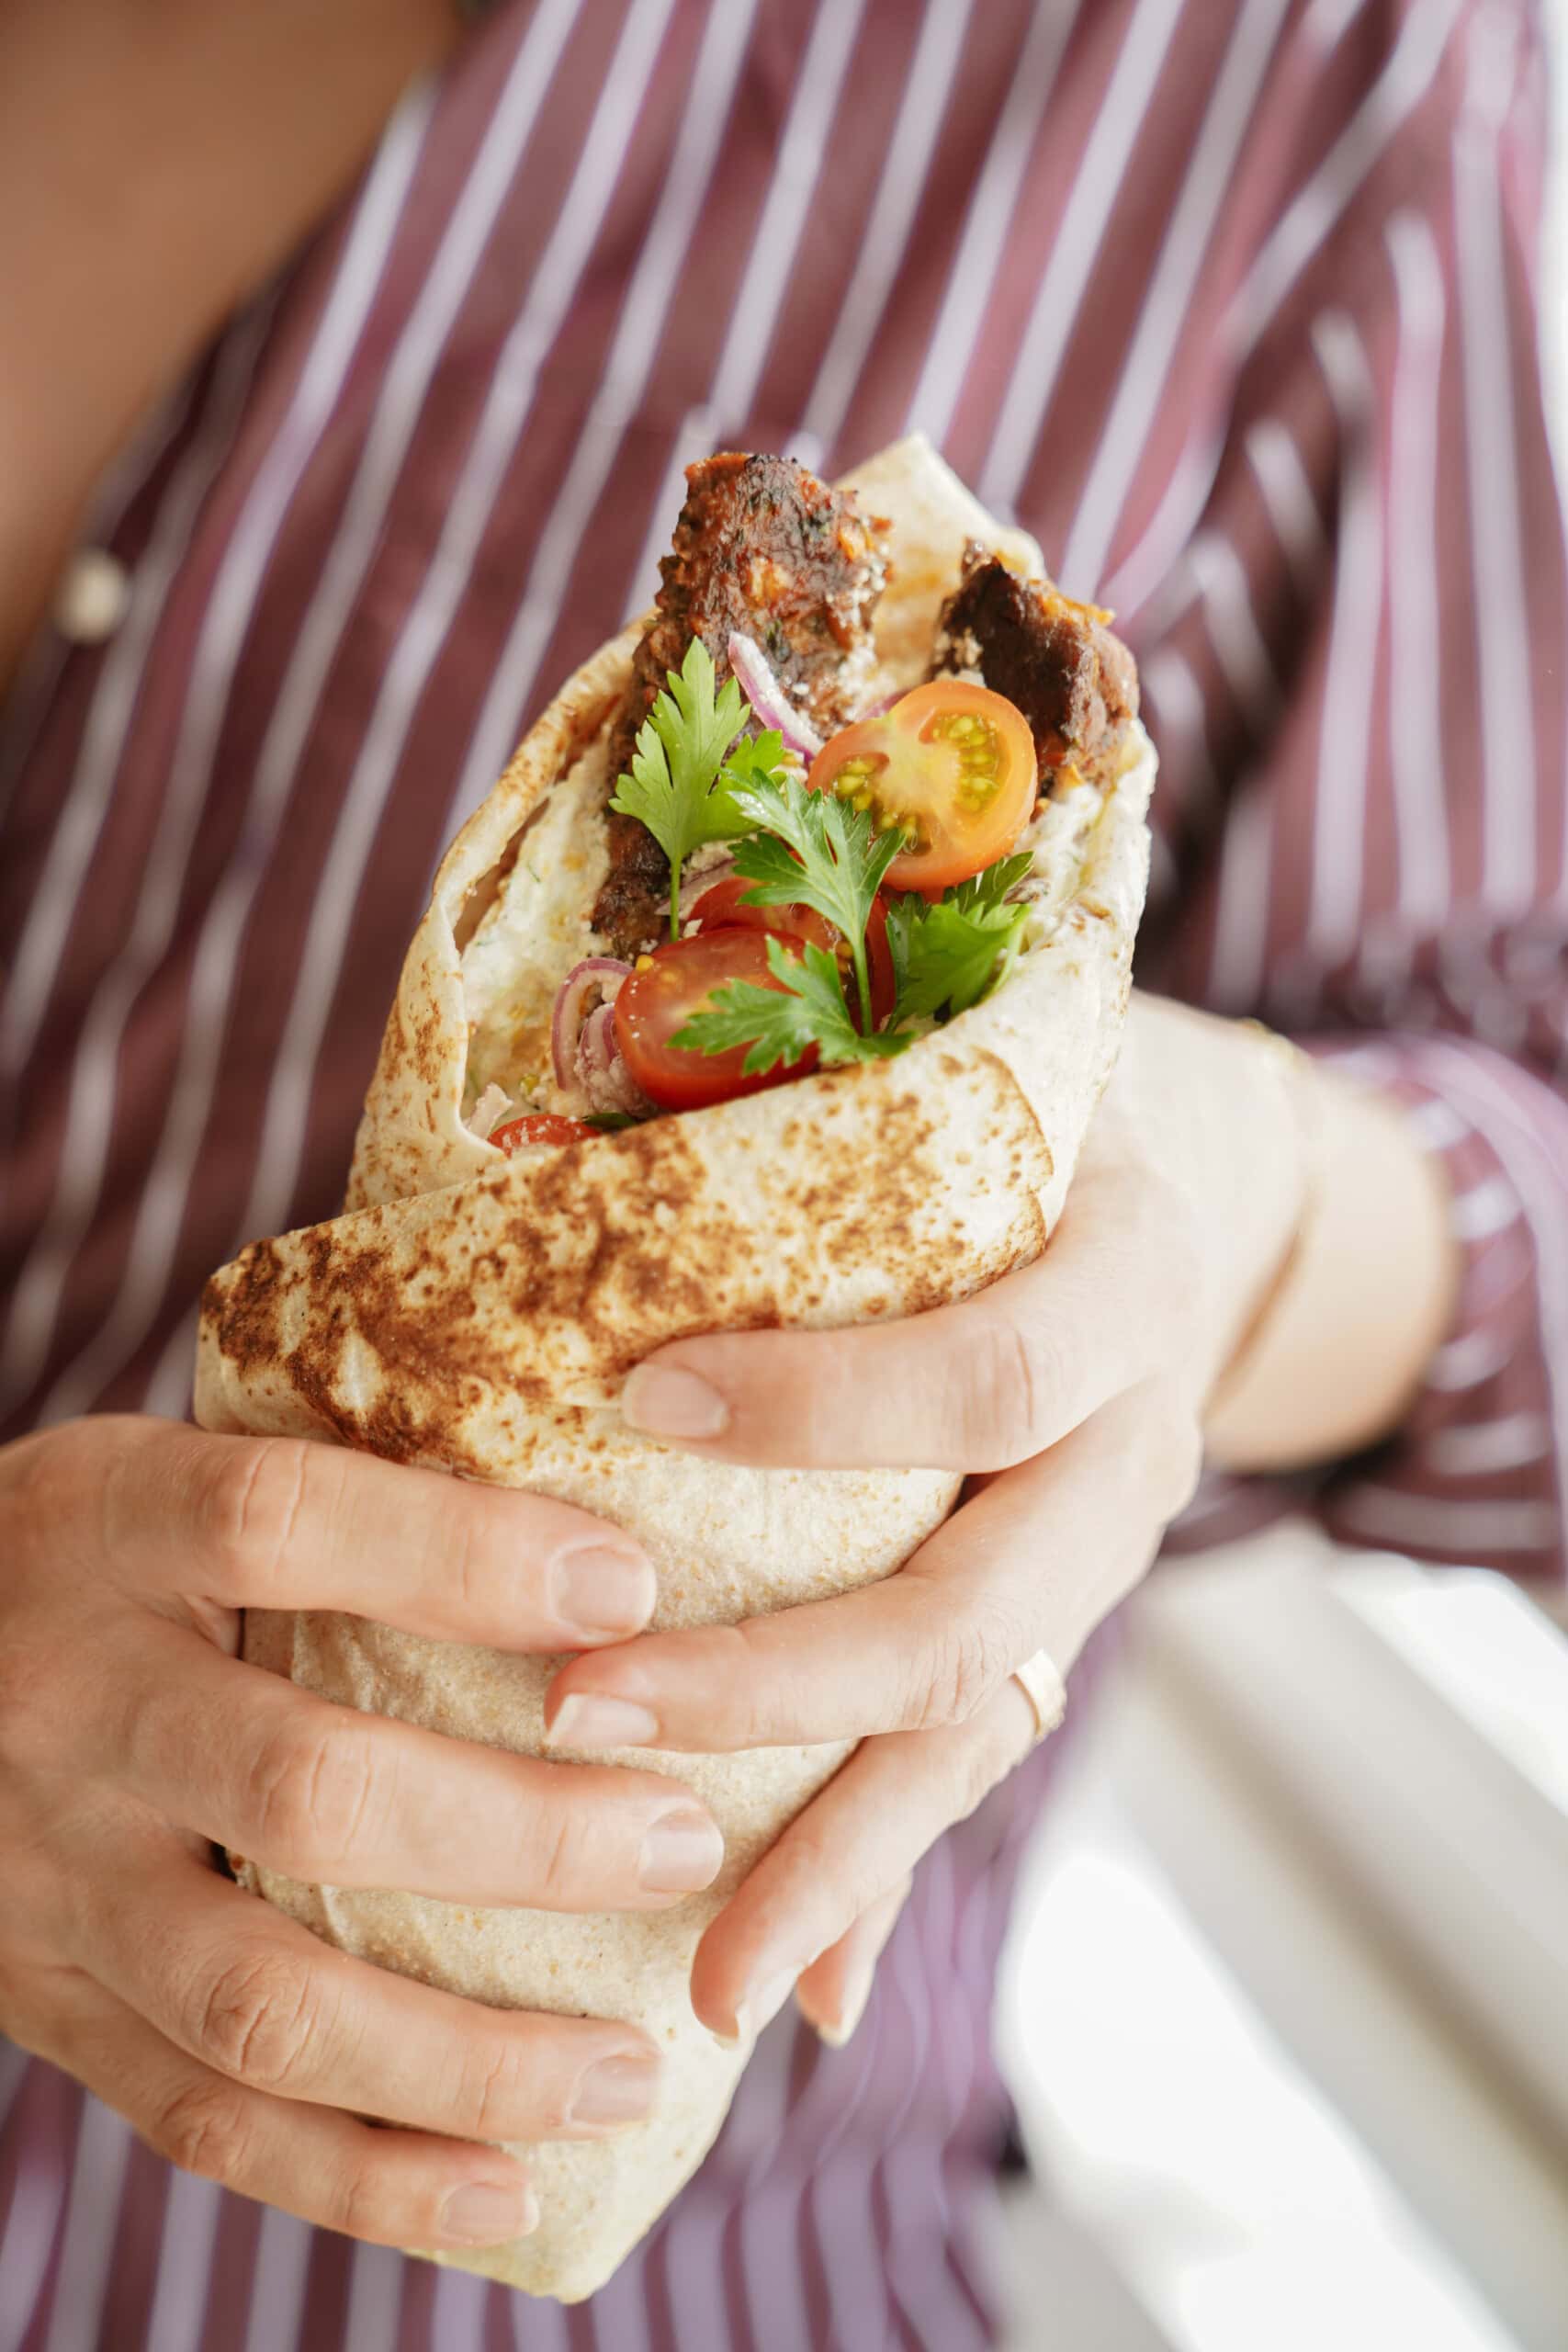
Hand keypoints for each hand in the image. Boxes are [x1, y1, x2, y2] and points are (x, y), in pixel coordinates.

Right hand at [0, 1416, 723, 2250]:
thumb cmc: (105, 1552)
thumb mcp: (176, 1467)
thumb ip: (349, 1490)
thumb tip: (604, 1531)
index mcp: (112, 1530)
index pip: (277, 1524)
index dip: (458, 1556)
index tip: (632, 1586)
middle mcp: (71, 1708)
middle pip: (301, 1788)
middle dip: (520, 1837)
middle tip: (682, 1843)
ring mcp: (51, 1880)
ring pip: (263, 1999)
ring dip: (468, 2057)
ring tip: (631, 2072)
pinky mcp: (51, 2008)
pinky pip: (205, 2119)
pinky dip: (363, 2174)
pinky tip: (506, 2186)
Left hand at [545, 996, 1311, 2044]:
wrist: (1173, 1198)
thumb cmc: (1015, 1125)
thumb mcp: (967, 1098)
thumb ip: (824, 1140)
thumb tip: (562, 1163)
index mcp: (1122, 1283)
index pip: (990, 1373)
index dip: (826, 1404)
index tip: (639, 1403)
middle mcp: (1137, 1441)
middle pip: (978, 1608)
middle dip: (777, 1683)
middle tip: (577, 1710)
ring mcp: (1110, 1552)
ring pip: (985, 1728)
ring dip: (837, 1853)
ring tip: (706, 1981)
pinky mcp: (1065, 1624)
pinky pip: (978, 1759)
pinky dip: (885, 1876)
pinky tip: (797, 1994)